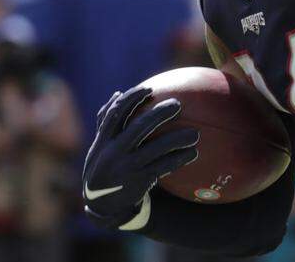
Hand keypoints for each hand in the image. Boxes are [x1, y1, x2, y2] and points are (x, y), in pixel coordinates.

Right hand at [82, 87, 198, 229]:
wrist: (103, 205)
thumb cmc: (104, 168)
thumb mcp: (99, 147)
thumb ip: (106, 123)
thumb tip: (118, 93)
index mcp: (102, 141)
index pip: (115, 113)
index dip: (132, 98)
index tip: (149, 88)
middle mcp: (113, 153)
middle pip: (138, 127)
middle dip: (159, 114)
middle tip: (177, 105)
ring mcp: (127, 168)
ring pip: (156, 149)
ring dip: (177, 139)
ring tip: (195, 134)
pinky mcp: (139, 182)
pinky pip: (164, 167)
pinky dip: (179, 159)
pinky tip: (193, 153)